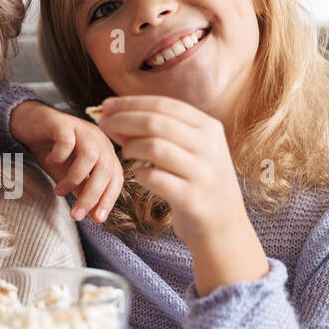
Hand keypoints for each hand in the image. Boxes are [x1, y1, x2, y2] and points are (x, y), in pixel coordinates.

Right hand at [10, 100, 122, 222]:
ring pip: (90, 156)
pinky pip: (67, 140)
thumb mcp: (69, 176)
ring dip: (75, 178)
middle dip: (92, 195)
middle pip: (105, 169)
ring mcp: (81, 128)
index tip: (97, 219)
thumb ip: (83, 191)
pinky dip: (59, 155)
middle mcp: (98, 139)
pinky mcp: (62, 122)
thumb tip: (95, 215)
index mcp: (105, 152)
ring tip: (59, 190)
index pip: (116, 177)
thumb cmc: (52, 150)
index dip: (109, 199)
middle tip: (76, 215)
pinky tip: (50, 160)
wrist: (29, 124)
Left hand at [96, 95, 248, 246]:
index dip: (131, 103)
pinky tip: (140, 176)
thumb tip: (115, 115)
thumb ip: (160, 131)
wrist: (224, 225)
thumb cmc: (196, 181)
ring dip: (131, 146)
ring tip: (124, 152)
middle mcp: (209, 147)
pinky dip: (141, 174)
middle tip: (104, 126)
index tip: (106, 106)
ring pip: (155, 147)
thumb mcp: (190, 149)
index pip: (164, 104)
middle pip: (155, 122)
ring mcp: (203, 173)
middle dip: (123, 121)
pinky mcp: (192, 199)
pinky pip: (156, 178)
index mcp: (209, 128)